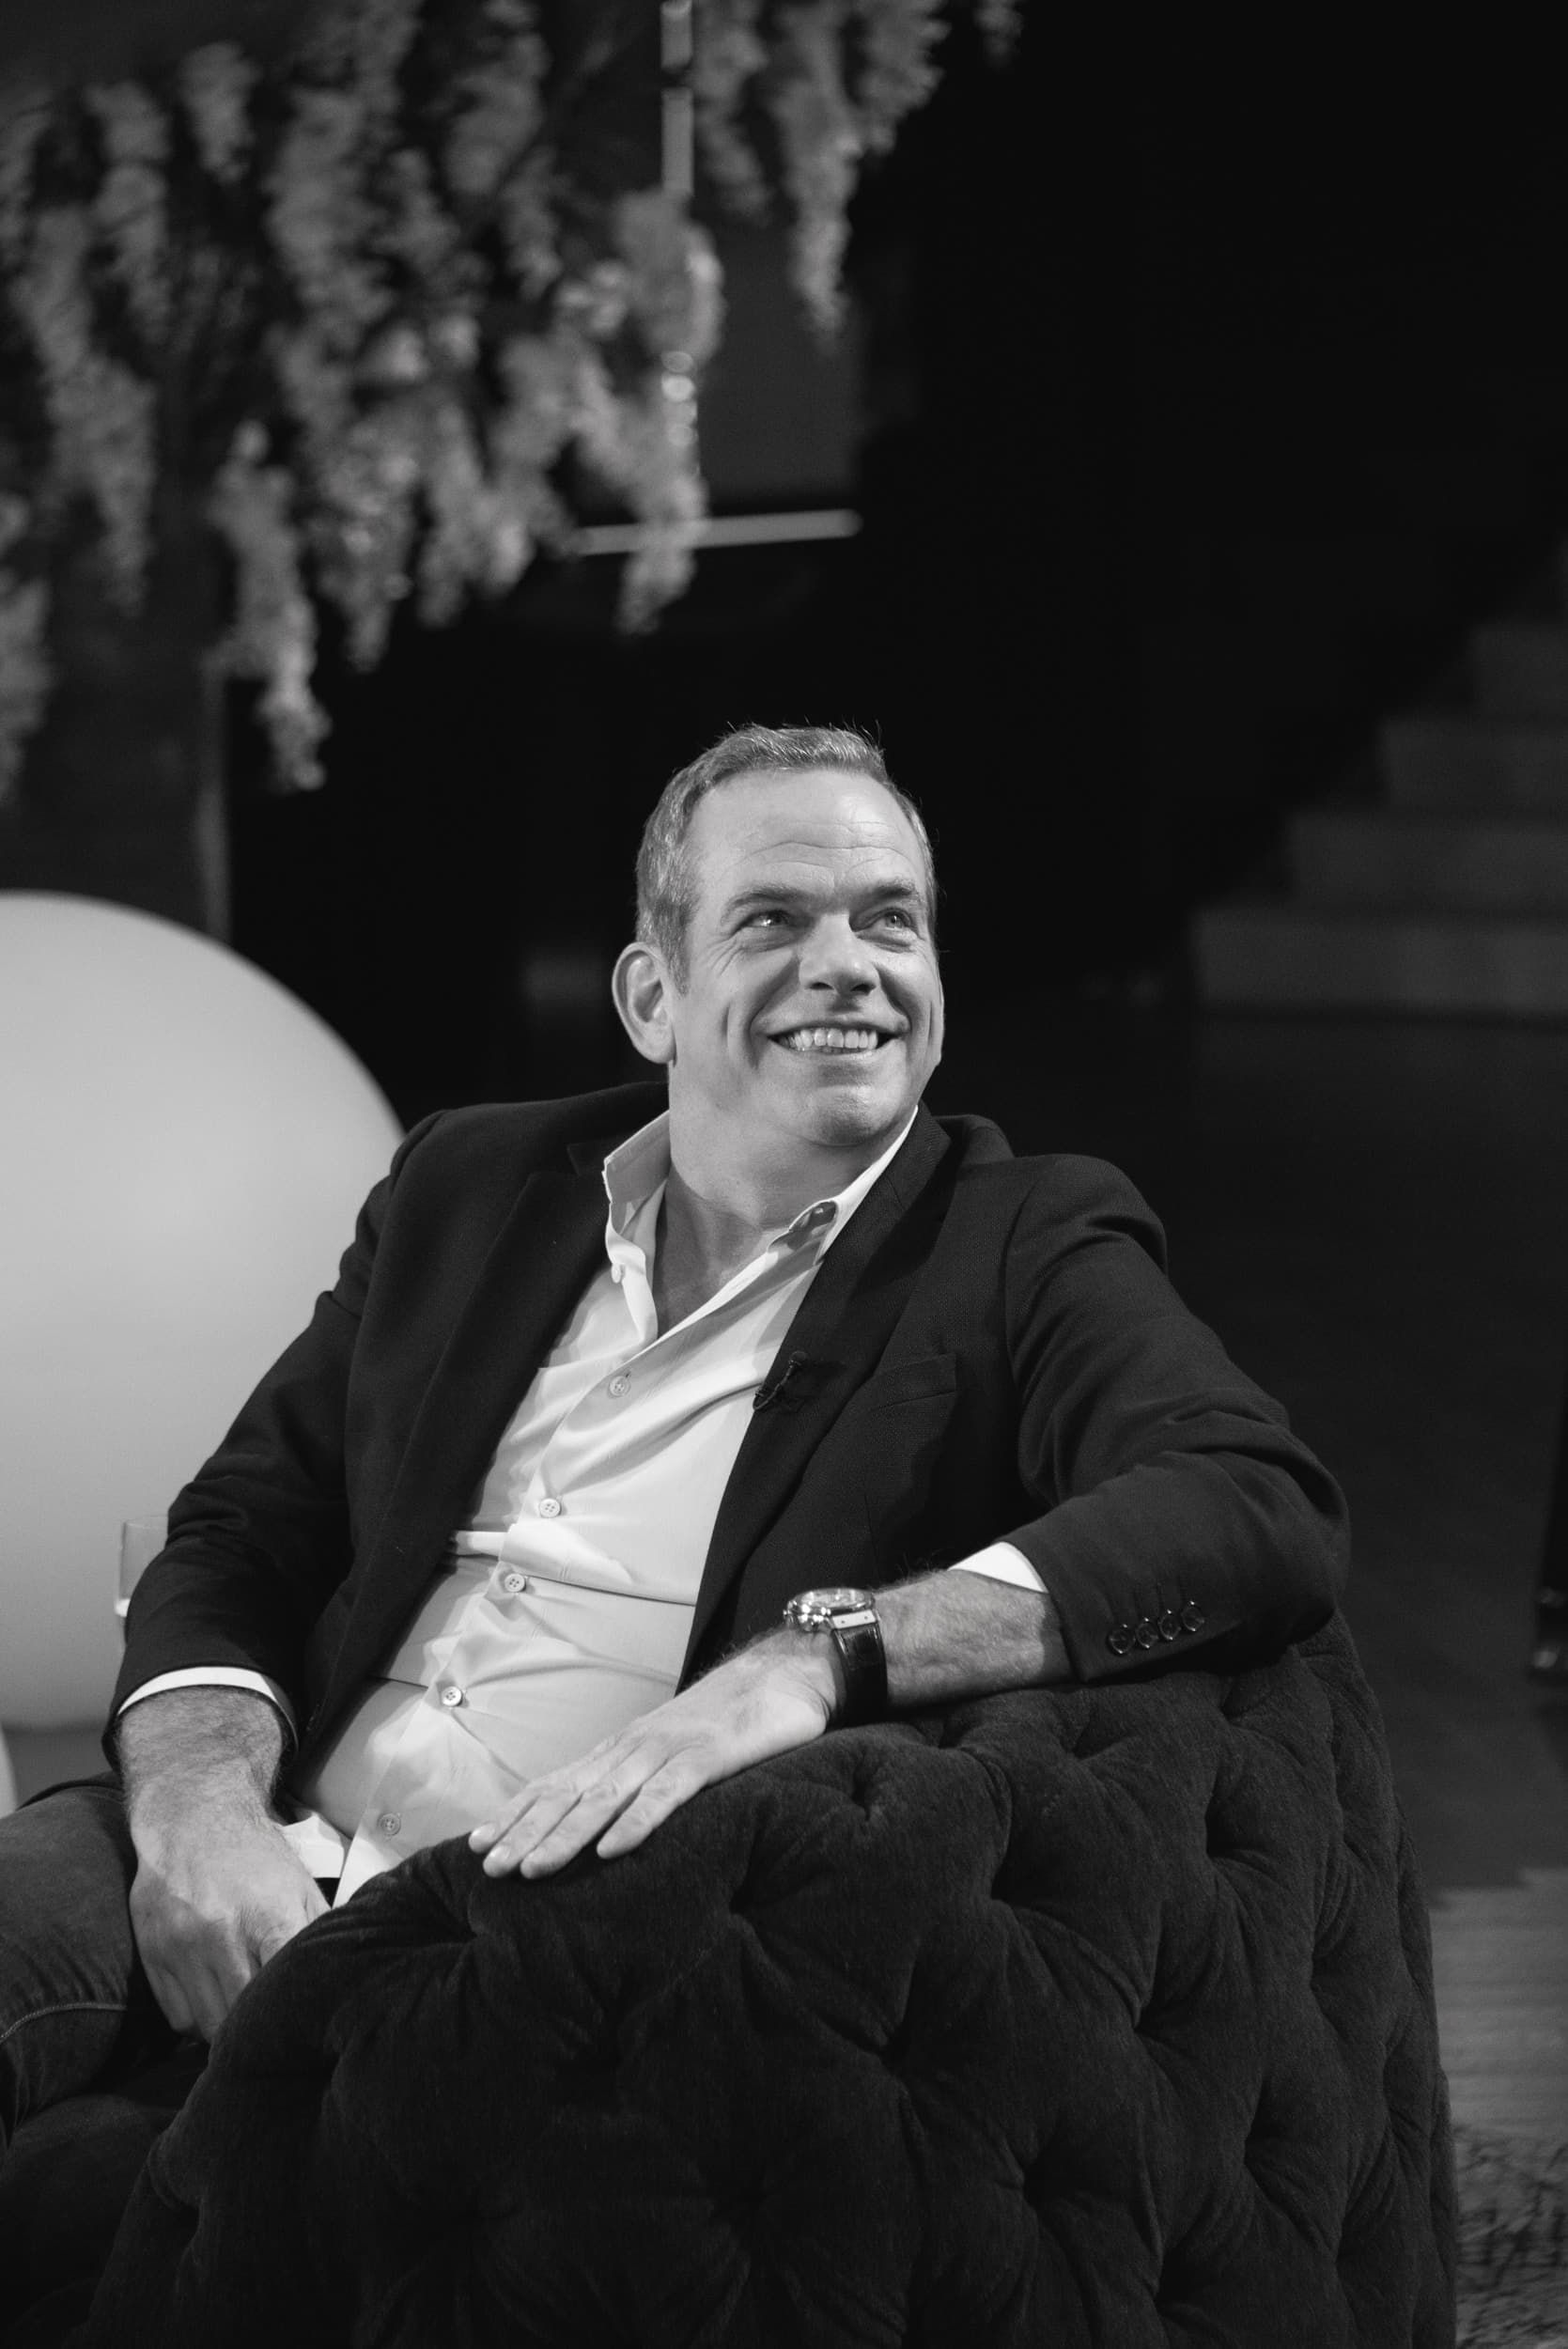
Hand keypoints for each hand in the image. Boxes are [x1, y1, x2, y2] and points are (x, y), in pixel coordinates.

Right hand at [128, 1804, 327, 2040]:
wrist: (193, 1819)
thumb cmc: (257, 1858)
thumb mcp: (300, 1887)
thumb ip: (320, 1933)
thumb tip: (346, 1978)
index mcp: (269, 1915)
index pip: (282, 1988)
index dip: (295, 2012)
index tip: (302, 2019)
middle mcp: (221, 1933)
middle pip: (245, 2017)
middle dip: (262, 2027)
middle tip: (274, 2025)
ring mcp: (182, 1946)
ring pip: (209, 2025)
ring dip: (229, 2030)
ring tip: (244, 2016)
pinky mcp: (153, 1953)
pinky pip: (178, 2017)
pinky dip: (197, 2020)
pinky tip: (213, 2001)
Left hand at [469, 1632, 837, 1879]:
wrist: (786, 1673)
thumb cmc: (729, 1722)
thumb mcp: (674, 1753)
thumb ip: (641, 1785)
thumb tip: (605, 1829)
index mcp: (623, 1749)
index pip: (557, 1783)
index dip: (516, 1813)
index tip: (478, 1845)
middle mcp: (635, 1747)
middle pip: (569, 1794)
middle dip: (525, 1833)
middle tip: (489, 1870)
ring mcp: (669, 1749)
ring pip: (606, 1796)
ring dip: (566, 1834)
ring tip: (532, 1870)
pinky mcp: (708, 1757)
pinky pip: (667, 1793)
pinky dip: (638, 1822)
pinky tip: (613, 1850)